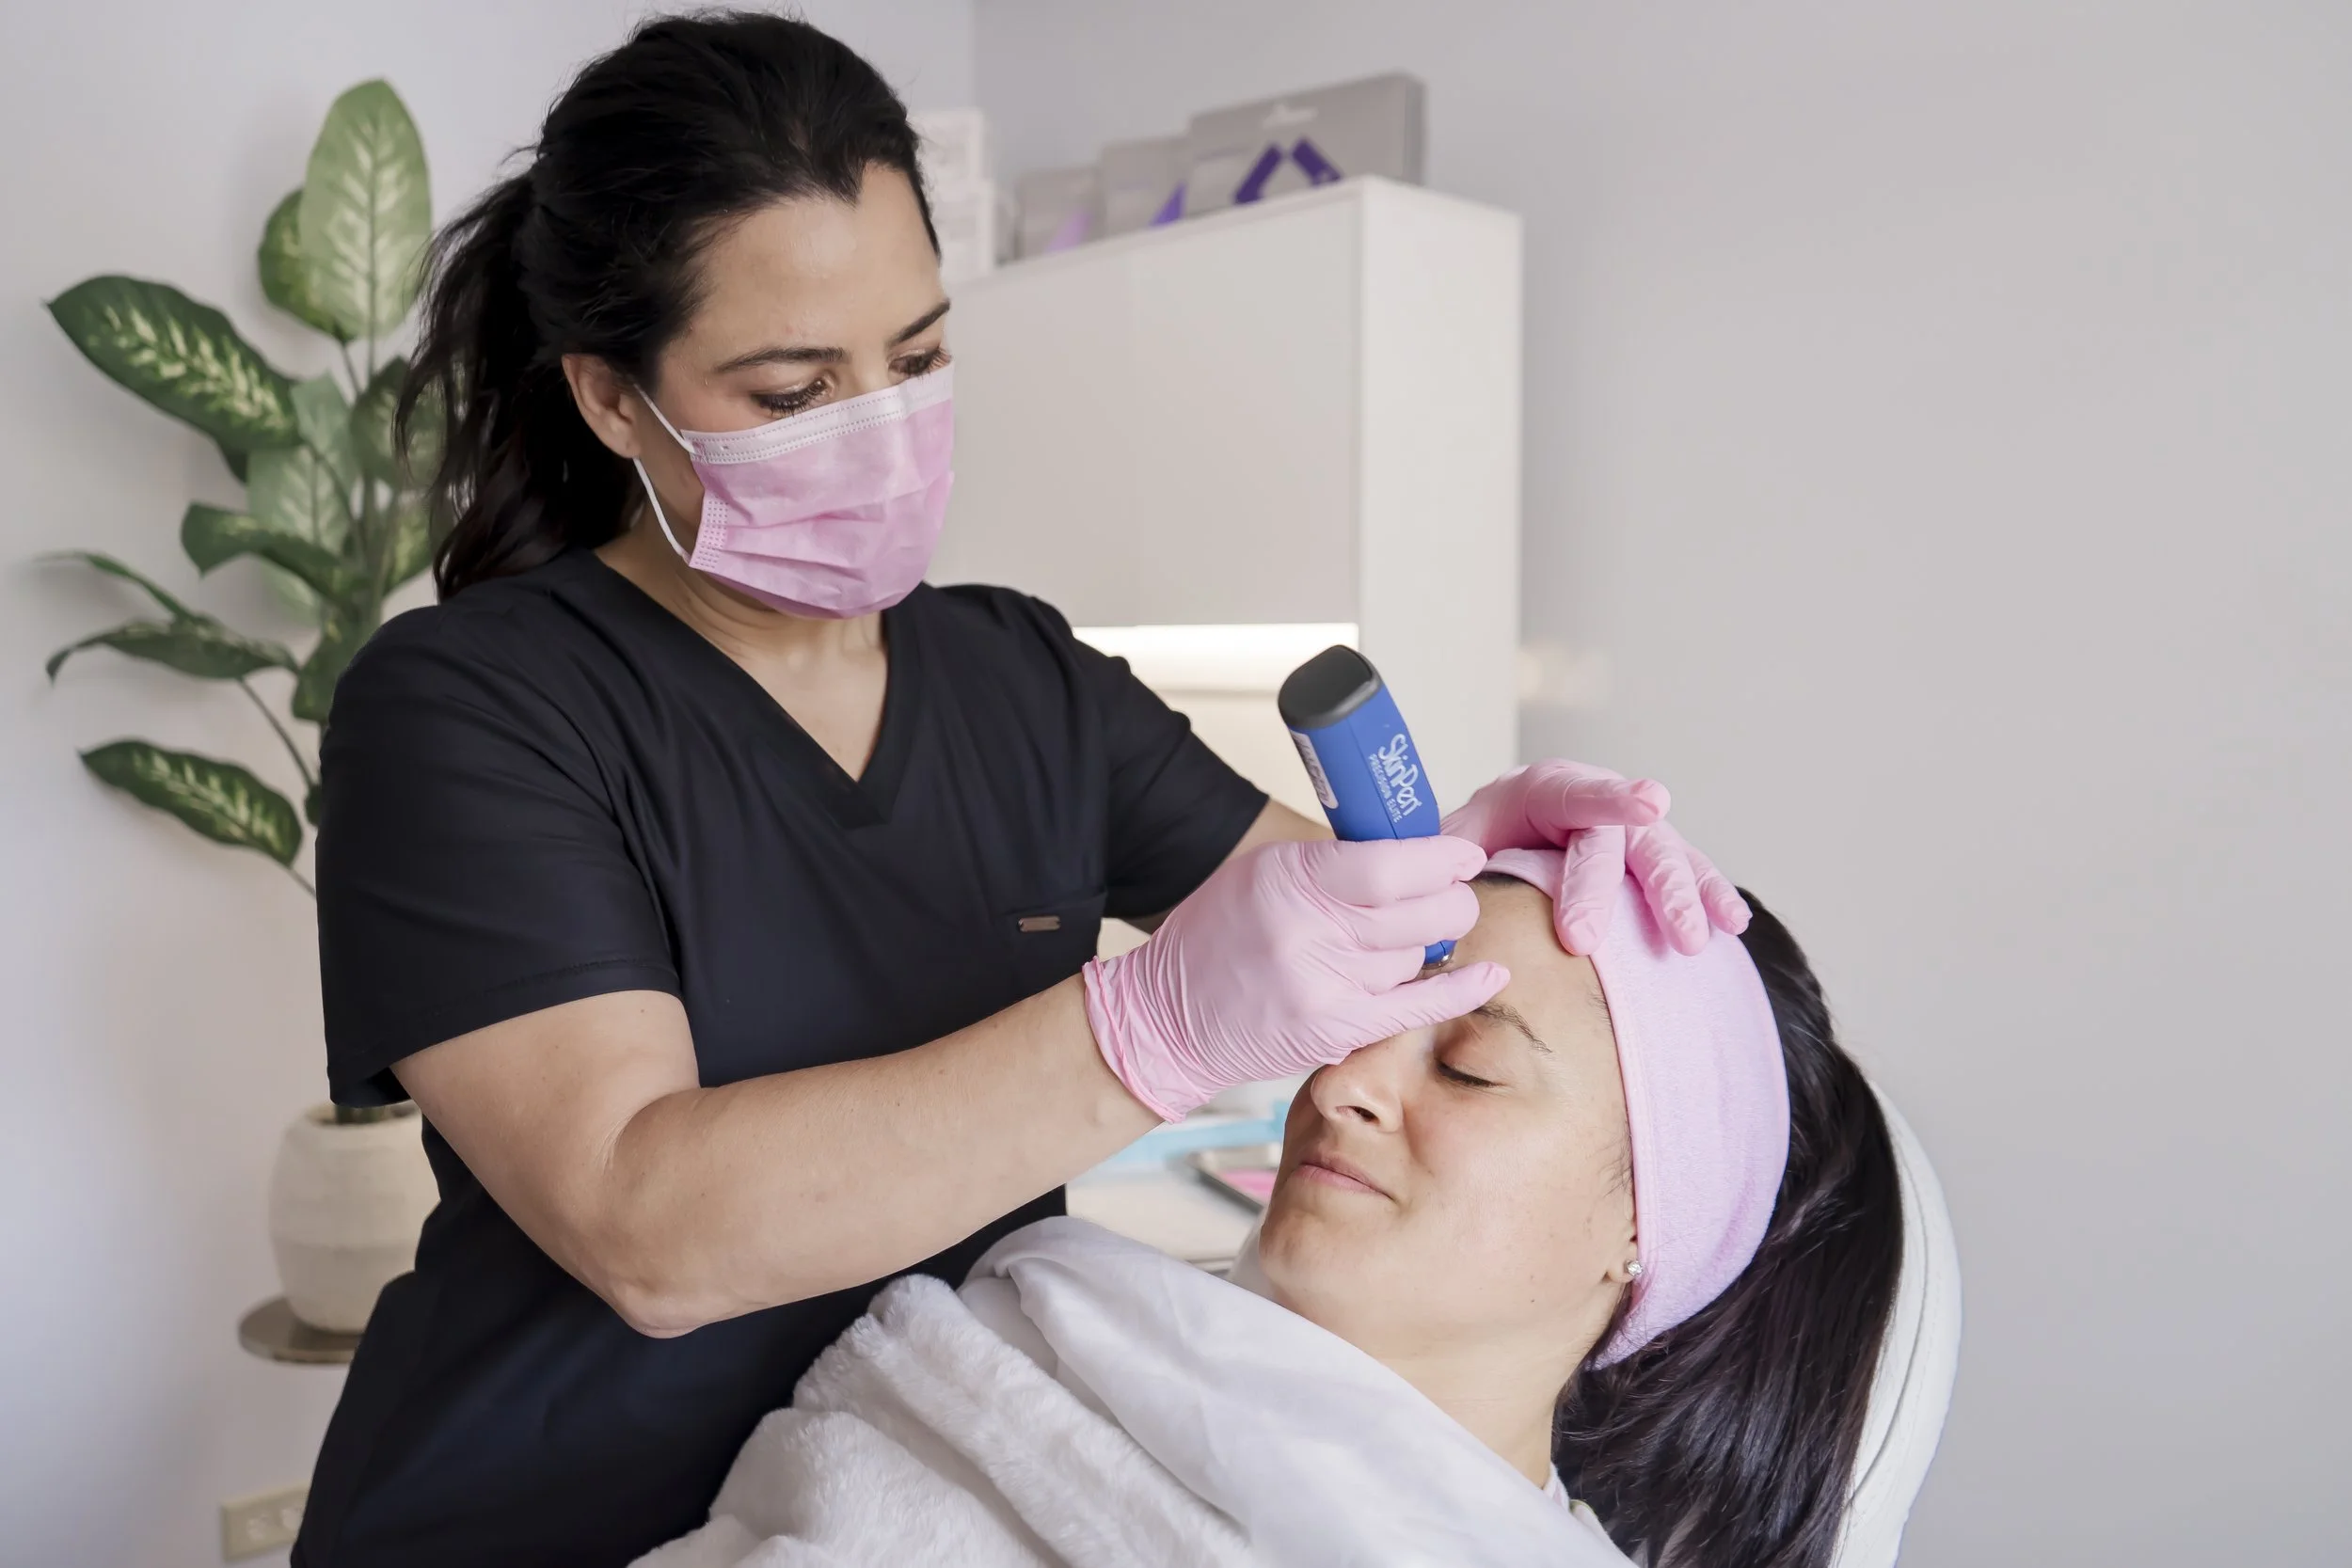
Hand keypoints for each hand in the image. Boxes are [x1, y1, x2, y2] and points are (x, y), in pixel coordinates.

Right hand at [1083, 836, 1508, 1120]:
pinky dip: (1460, 990)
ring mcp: (1325, 987)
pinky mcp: (1335, 1030)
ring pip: (1417, 955)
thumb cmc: (1216, 937)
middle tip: (1447, 892)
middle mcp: (1310, 933)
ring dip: (1423, 943)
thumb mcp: (1264, 872)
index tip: (1462, 854)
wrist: (1169, 1018)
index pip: (1389, 867)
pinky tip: (1489, 975)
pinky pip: (1418, 1006)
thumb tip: (1416, 851)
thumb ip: (1336, 862)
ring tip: (1395, 938)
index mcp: (1291, 880)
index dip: (1440, 859)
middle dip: (1449, 898)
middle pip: (1420, 911)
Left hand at [1443, 760, 1749, 956]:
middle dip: (1652, 888)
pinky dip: (1711, 895)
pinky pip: (1687, 873)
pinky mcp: (1650, 859)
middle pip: (1628, 842)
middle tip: (1668, 936)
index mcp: (1543, 789)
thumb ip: (1450, 853)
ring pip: (1666, 857)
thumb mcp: (1453, 838)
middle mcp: (1595, 803)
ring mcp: (1629, 831)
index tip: (1652, 805)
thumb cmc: (1475, 838)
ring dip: (1686, 897)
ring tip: (1697, 940)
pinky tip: (1732, 923)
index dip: (1617, 799)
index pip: (1581, 794)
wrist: (1497, 831)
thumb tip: (1450, 876)